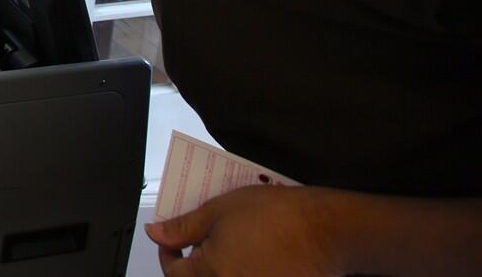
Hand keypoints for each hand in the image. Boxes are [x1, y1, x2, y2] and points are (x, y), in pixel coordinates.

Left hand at [147, 186, 341, 276]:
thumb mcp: (218, 211)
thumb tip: (156, 233)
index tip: (170, 239)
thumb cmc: (276, 216)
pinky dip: (239, 270)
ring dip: (217, 267)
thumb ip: (183, 226)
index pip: (173, 273)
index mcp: (211, 272)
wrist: (325, 229)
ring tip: (225, 245)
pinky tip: (247, 254)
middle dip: (192, 263)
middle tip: (196, 242)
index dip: (167, 253)